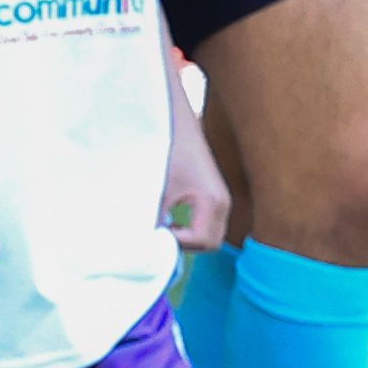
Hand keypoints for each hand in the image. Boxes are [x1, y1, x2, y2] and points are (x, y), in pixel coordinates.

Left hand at [159, 104, 227, 246]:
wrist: (176, 122)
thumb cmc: (167, 151)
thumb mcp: (157, 188)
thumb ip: (154, 219)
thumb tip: (145, 244)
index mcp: (212, 201)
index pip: (201, 241)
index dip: (176, 244)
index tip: (154, 234)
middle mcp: (223, 203)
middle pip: (210, 244)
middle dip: (184, 245)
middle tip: (158, 236)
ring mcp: (221, 200)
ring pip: (210, 237)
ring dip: (187, 238)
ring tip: (162, 229)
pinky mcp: (215, 197)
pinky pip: (208, 225)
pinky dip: (191, 230)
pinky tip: (170, 220)